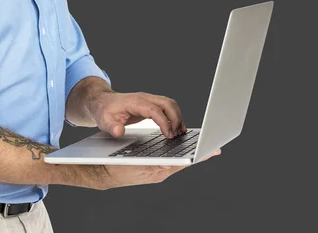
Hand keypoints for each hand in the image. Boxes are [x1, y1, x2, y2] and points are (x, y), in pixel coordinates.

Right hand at [87, 149, 220, 189]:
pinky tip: (182, 145)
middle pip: (183, 160)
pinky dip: (178, 152)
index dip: (198, 156)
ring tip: (204, 146)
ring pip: (177, 159)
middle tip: (215, 148)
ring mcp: (157, 169)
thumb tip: (173, 162)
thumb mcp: (132, 161)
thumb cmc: (115, 167)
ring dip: (189, 151)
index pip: (182, 162)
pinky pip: (170, 159)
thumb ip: (154, 162)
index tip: (213, 151)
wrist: (102, 172)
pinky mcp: (153, 167)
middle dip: (198, 153)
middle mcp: (160, 171)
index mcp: (157, 170)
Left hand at [88, 91, 185, 137]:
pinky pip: (166, 107)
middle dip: (176, 119)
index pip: (155, 110)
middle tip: (177, 135)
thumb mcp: (104, 121)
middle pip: (167, 104)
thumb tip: (119, 131)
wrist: (102, 101)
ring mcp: (148, 100)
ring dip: (177, 117)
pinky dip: (174, 115)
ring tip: (180, 132)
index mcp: (135, 102)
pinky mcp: (150, 104)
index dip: (164, 122)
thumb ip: (112, 127)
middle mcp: (144, 98)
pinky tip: (176, 127)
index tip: (169, 135)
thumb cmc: (104, 110)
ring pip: (169, 104)